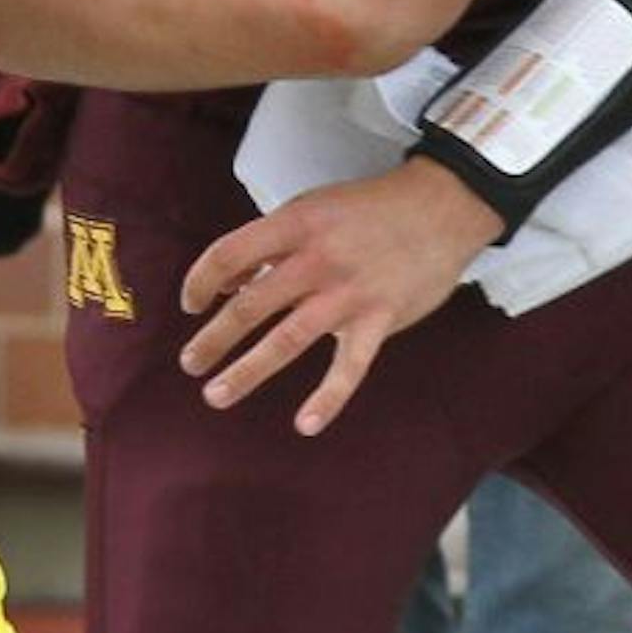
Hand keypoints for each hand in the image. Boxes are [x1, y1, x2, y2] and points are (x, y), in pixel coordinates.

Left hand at [177, 155, 501, 435]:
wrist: (441, 207)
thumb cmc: (369, 209)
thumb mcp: (312, 209)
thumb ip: (270, 244)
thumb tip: (228, 283)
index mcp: (294, 225)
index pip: (228, 255)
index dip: (199, 281)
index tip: (190, 304)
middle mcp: (316, 260)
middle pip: (250, 305)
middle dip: (213, 339)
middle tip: (190, 363)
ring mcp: (348, 293)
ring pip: (287, 340)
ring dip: (247, 371)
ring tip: (216, 395)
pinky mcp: (379, 320)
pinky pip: (349, 367)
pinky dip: (327, 398)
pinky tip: (305, 424)